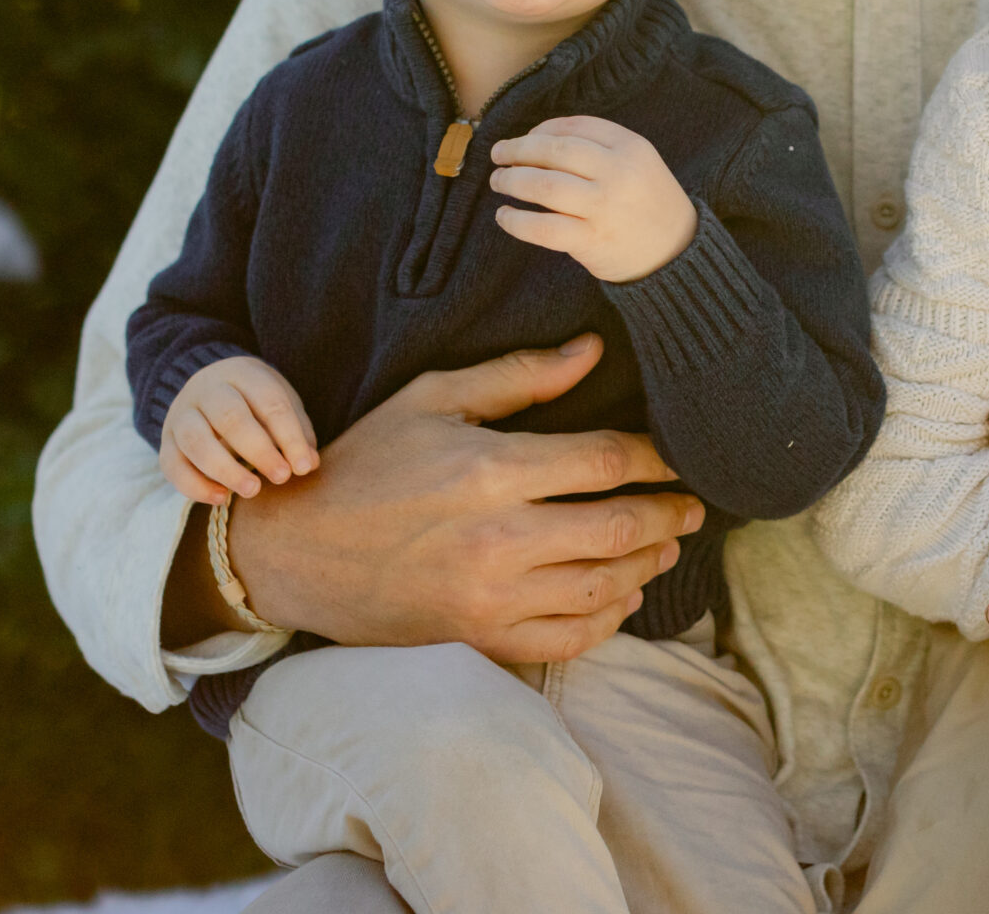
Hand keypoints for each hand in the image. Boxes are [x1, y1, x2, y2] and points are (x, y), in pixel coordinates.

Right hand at [161, 333, 705, 664]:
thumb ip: (519, 376)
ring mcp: (489, 599)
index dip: (655, 457)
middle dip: (669, 514)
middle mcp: (498, 540)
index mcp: (490, 471)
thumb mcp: (433, 399)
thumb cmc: (366, 462)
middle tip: (694, 506)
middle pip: (618, 527)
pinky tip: (619, 596)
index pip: (605, 461)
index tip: (676, 455)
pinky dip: (606, 620)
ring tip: (666, 546)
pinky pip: (567, 640)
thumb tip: (592, 349)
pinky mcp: (477, 640)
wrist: (295, 552)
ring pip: (602, 587)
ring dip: (647, 566)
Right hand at [161, 355, 318, 504]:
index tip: (302, 466)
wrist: (207, 387)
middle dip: (259, 451)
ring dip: (226, 470)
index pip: (269, 402)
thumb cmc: (255, 401)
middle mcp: (207, 389)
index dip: (289, 436)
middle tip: (282, 477)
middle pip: (231, 418)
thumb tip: (308, 463)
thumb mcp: (280, 403)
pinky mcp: (165, 442)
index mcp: (243, 373)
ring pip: (196, 441)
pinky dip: (195, 486)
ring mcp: (181, 414)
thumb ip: (297, 432)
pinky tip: (221, 499)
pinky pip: (172, 465)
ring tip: (253, 490)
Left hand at [489, 116, 698, 282]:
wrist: (677, 252)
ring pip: (544, 186)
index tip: (524, 138)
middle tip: (498, 154)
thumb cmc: (647, 201)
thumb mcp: (638, 161)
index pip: (574, 126)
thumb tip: (536, 138)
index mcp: (631, 146)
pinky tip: (505, 216)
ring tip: (498, 181)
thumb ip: (599, 145)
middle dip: (518, 150)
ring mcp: (604, 207)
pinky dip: (517, 221)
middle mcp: (618, 173)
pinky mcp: (592, 240)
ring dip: (512, 180)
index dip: (541, 130)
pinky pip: (543, 228)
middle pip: (554, 151)